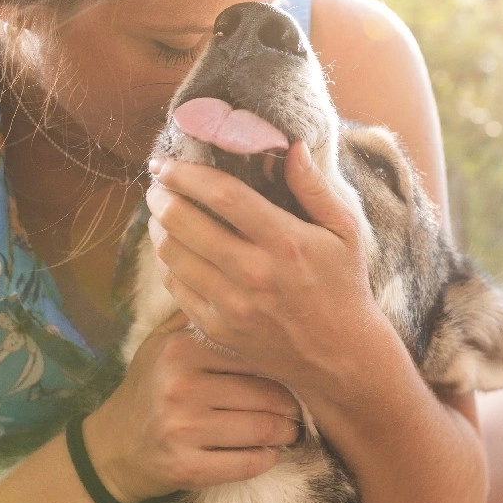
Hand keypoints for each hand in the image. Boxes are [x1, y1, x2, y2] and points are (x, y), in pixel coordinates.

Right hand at [83, 312, 302, 502]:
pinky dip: (267, 459)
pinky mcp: (187, 468)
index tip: (291, 374)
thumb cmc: (148, 388)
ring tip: (290, 430)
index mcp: (180, 351)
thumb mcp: (160, 343)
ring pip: (264, 430)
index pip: (254, 354)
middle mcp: (180, 388)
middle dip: (291, 405)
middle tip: (297, 408)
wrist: (112, 446)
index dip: (280, 366)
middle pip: (266, 394)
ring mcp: (183, 430)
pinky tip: (269, 453)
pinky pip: (249, 464)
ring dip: (286, 434)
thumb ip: (195, 315)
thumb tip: (236, 286)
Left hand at [144, 142, 390, 387]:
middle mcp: (254, 273)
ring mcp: (232, 305)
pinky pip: (176, 287)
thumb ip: (314, 187)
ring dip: (158, 227)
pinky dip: (168, 262)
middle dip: (161, 195)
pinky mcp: (218, 329)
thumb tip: (291, 145)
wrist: (340, 356)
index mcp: (286, 242)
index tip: (167, 162)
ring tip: (161, 212)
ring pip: (172, 254)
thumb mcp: (345, 232)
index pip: (223, 195)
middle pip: (185, 222)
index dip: (187, 173)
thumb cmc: (343, 286)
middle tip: (157, 183)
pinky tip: (174, 249)